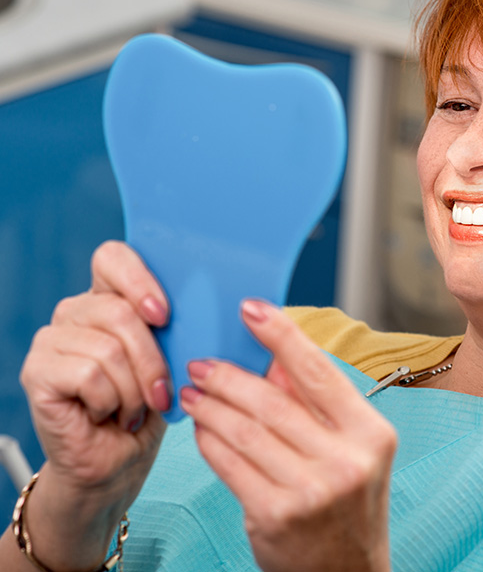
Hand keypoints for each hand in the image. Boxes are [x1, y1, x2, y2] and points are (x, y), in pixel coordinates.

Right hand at [17, 241, 171, 568]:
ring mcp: (51, 341)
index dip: (140, 279)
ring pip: (108, 347)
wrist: (118, 465)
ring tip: (133, 408)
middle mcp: (74, 312)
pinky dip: (111, 401)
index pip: (112, 257)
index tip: (165, 315)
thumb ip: (176, 326)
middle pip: (120, 311)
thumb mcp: (172, 358)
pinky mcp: (37, 372)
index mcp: (108, 298)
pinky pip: (88, 374)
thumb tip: (206, 303)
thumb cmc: (149, 408)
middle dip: (152, 359)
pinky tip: (108, 415)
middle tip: (160, 392)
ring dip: (133, 388)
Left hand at [180, 300, 396, 571]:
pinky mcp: (276, 516)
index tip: (251, 308)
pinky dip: (209, 441)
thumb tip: (270, 357)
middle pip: (274, 400)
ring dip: (211, 406)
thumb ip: (317, 403)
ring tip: (192, 391)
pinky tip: (201, 428)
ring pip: (246, 430)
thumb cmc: (347, 503)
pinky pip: (230, 464)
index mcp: (371, 433)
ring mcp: (312, 491)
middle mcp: (347, 460)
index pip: (319, 372)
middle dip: (230, 376)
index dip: (281, 335)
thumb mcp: (351, 449)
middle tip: (202, 362)